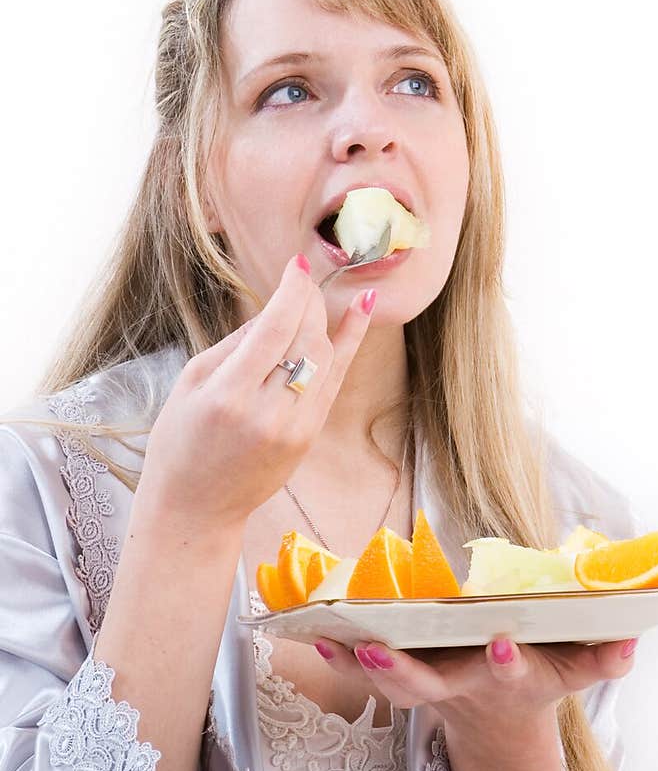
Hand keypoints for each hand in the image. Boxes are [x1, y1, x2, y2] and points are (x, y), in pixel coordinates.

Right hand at [138, 255, 375, 531]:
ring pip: (324, 358)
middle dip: (308, 301)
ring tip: (317, 296)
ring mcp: (294, 428)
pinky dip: (349, 343)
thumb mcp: (191, 382)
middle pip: (304, 339)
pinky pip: (335, 380)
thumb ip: (235, 343)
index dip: (293, 290)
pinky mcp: (309, 438)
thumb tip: (274, 309)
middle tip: (303, 279)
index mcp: (228, 395)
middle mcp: (266, 412)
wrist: (196, 506)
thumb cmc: (181, 440)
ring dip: (324, 320)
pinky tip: (363, 311)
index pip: (275, 327)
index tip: (297, 264)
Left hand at [311, 629, 638, 734]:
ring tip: (338, 639)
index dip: (509, 661)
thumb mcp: (578, 670)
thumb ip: (605, 655)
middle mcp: (464, 688)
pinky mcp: (404, 682)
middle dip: (406, 672)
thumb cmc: (541, 678)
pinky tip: (316, 634)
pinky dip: (340, 659)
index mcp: (512, 680)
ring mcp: (429, 690)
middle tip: (379, 649)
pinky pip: (366, 675)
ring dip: (362, 667)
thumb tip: (633, 634)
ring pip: (391, 684)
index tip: (502, 641)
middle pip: (429, 688)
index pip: (513, 671)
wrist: (500, 724)